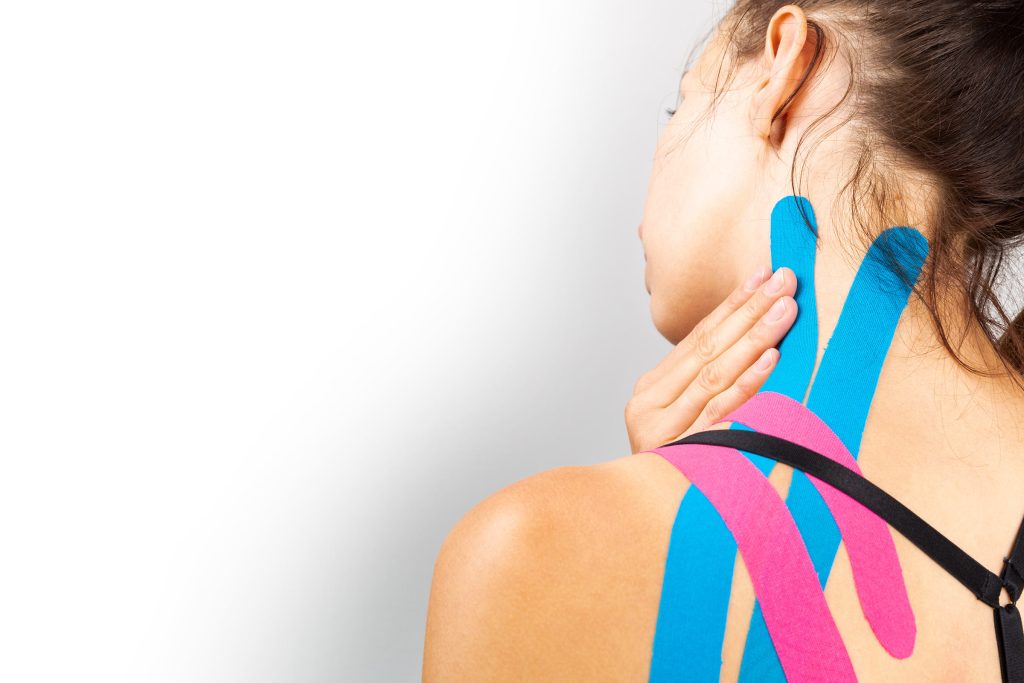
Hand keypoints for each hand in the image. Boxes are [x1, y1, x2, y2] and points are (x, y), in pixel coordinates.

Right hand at [625, 266, 797, 452]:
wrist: (651, 526)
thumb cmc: (680, 470)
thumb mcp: (681, 422)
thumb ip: (703, 386)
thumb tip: (753, 340)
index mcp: (649, 393)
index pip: (697, 338)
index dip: (732, 304)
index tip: (762, 274)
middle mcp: (649, 408)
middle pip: (707, 348)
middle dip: (750, 310)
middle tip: (784, 279)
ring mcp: (665, 432)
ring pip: (716, 374)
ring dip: (755, 337)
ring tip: (786, 308)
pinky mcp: (685, 455)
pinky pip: (724, 413)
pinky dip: (749, 384)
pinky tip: (772, 359)